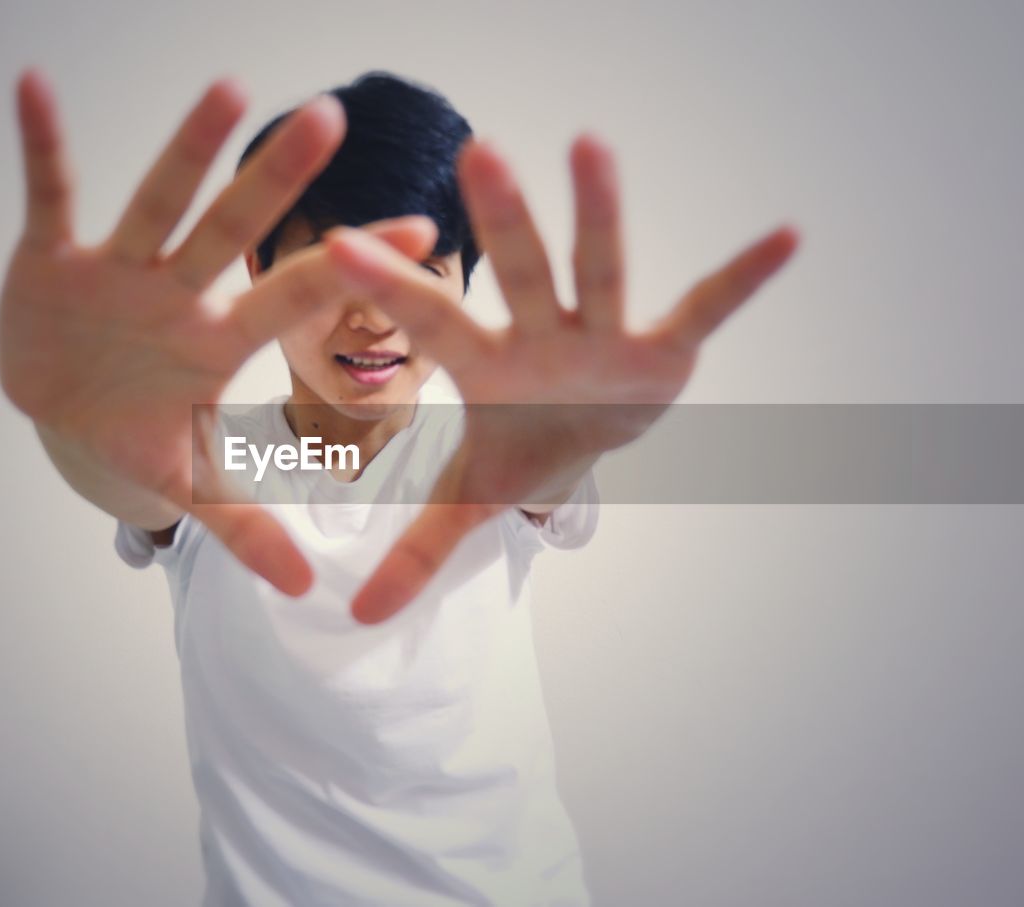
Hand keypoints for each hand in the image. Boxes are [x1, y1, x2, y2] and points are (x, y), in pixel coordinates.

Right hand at [0, 71, 435, 595]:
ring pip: (159, 204)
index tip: (423, 232)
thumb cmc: (134, 435)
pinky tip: (33, 90)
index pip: (294, 299)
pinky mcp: (53, 258)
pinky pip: (49, 194)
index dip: (352, 272)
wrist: (58, 416)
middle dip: (277, 185)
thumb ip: (246, 526)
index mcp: (217, 342)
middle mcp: (178, 295)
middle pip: (234, 234)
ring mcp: (119, 272)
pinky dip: (41, 148)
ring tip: (228, 88)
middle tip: (333, 121)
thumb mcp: (188, 481)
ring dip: (187, 151)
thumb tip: (306, 591)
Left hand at [325, 135, 798, 621]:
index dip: (390, 289)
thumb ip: (417, 550)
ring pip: (601, 269)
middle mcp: (543, 337)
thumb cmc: (517, 447)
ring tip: (592, 144)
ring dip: (601, 214)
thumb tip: (355, 619)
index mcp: (488, 366)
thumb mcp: (469, 497)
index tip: (337, 243)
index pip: (432, 324)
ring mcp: (605, 336)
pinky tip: (786, 237)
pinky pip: (705, 307)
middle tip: (479, 152)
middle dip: (505, 224)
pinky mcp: (663, 348)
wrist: (579, 433)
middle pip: (521, 277)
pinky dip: (742, 280)